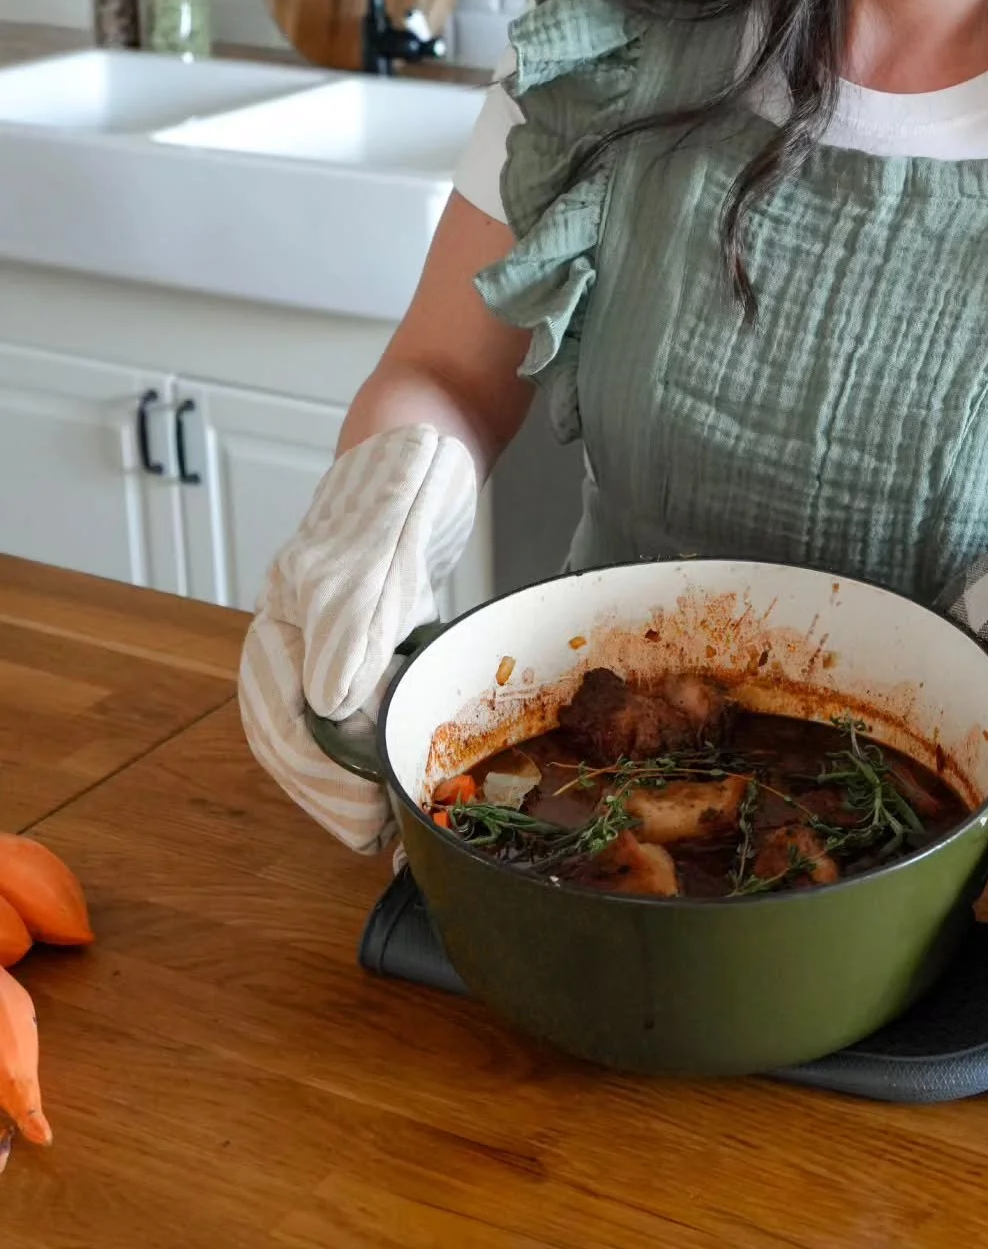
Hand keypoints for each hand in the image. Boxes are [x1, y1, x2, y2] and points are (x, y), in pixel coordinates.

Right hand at [237, 425, 475, 852]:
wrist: (424, 430)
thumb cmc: (408, 475)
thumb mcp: (390, 544)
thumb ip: (356, 619)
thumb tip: (328, 704)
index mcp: (295, 601)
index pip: (286, 709)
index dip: (323, 772)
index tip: (363, 815)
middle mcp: (294, 618)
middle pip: (282, 725)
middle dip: (321, 790)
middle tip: (368, 836)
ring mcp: (317, 623)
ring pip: (301, 719)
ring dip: (330, 779)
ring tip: (369, 826)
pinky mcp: (349, 627)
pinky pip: (334, 700)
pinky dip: (352, 745)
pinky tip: (381, 770)